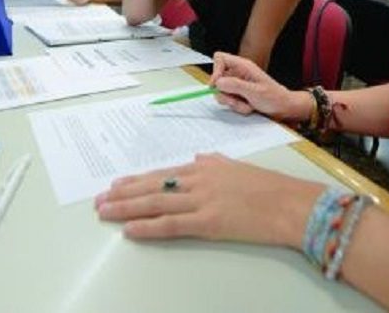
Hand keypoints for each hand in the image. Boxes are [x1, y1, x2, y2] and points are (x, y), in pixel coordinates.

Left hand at [96, 153, 323, 246]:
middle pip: (151, 186)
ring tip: (104, 211)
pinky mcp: (208, 222)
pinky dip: (147, 227)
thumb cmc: (269, 187)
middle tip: (99, 199)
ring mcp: (201, 200)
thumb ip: (215, 162)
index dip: (136, 180)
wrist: (290, 203)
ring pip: (154, 203)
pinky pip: (170, 225)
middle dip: (122, 193)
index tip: (116, 184)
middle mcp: (198, 180)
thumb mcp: (237, 165)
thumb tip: (198, 158)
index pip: (162, 174)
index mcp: (205, 167)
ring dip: (125, 208)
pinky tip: (129, 229)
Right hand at [210, 52, 309, 121]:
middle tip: (238, 100)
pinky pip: (228, 101)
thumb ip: (236, 85)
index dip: (215, 70)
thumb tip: (219, 82)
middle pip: (218, 80)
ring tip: (247, 104)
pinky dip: (237, 107)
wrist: (283, 108)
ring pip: (222, 93)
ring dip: (233, 103)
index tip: (218, 85)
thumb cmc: (274, 97)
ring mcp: (237, 84)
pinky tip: (249, 107)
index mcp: (243, 66)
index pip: (220, 58)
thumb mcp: (255, 91)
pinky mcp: (238, 94)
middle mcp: (238, 73)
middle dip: (226, 94)